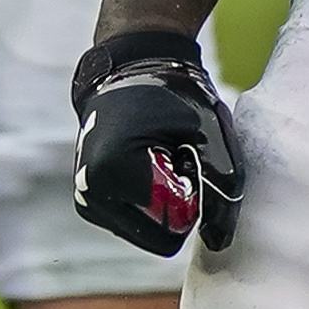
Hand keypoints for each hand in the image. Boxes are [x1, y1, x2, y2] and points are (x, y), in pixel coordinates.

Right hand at [71, 31, 242, 255]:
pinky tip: (150, 162)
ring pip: (147, 230)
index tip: (190, 161)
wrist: (133, 68)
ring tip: (163, 156)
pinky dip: (150, 198)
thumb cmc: (174, 94)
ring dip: (164, 202)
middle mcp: (90, 193)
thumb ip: (222, 188)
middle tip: (179, 157)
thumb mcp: (209, 135)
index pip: (171, 232)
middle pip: (157, 236)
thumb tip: (220, 240)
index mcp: (114, 174)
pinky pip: (135, 220)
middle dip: (178, 205)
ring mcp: (86, 199)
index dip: (193, 203)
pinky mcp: (89, 200)